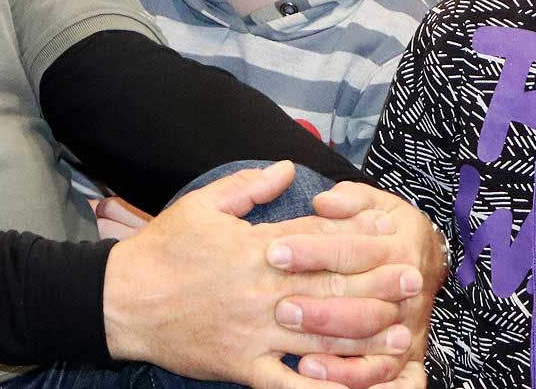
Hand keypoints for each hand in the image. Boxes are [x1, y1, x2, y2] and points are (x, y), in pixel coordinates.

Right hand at [102, 162, 421, 388]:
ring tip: (400, 333)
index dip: (360, 240)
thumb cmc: (162, 250)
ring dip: (366, 337)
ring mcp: (255, 333)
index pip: (318, 243)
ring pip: (322, 338)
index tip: (391, 237)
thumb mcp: (201, 205)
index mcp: (254, 249)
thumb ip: (248, 187)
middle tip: (413, 282)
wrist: (122, 301)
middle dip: (378, 286)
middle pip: (332, 289)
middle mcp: (262, 291)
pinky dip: (324, 388)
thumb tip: (289, 167)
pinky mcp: (243, 367)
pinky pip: (291, 385)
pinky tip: (353, 387)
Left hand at [268, 179, 445, 386]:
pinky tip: (326, 382)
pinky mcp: (406, 359)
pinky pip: (390, 382)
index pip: (351, 250)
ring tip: (301, 361)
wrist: (426, 260)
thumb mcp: (375, 202)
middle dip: (321, 312)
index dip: (312, 250)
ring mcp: (408, 330)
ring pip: (377, 353)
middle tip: (280, 311)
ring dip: (341, 359)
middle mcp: (407, 295)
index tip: (273, 251)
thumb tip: (324, 202)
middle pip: (363, 307)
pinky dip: (360, 384)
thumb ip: (350, 199)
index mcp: (397, 249)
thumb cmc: (386, 227)